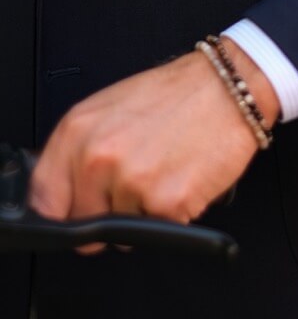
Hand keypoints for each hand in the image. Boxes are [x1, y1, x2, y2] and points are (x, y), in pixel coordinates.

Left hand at [28, 38, 280, 254]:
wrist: (230, 86)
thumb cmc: (177, 94)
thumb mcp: (112, 107)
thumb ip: (80, 148)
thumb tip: (63, 192)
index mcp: (78, 131)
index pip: (44, 198)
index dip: (62, 211)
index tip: (77, 212)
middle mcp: (98, 157)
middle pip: (84, 222)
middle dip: (109, 213)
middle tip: (138, 183)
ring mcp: (132, 182)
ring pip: (124, 231)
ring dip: (145, 213)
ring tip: (166, 170)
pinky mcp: (167, 203)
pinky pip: (160, 231)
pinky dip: (175, 213)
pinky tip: (185, 177)